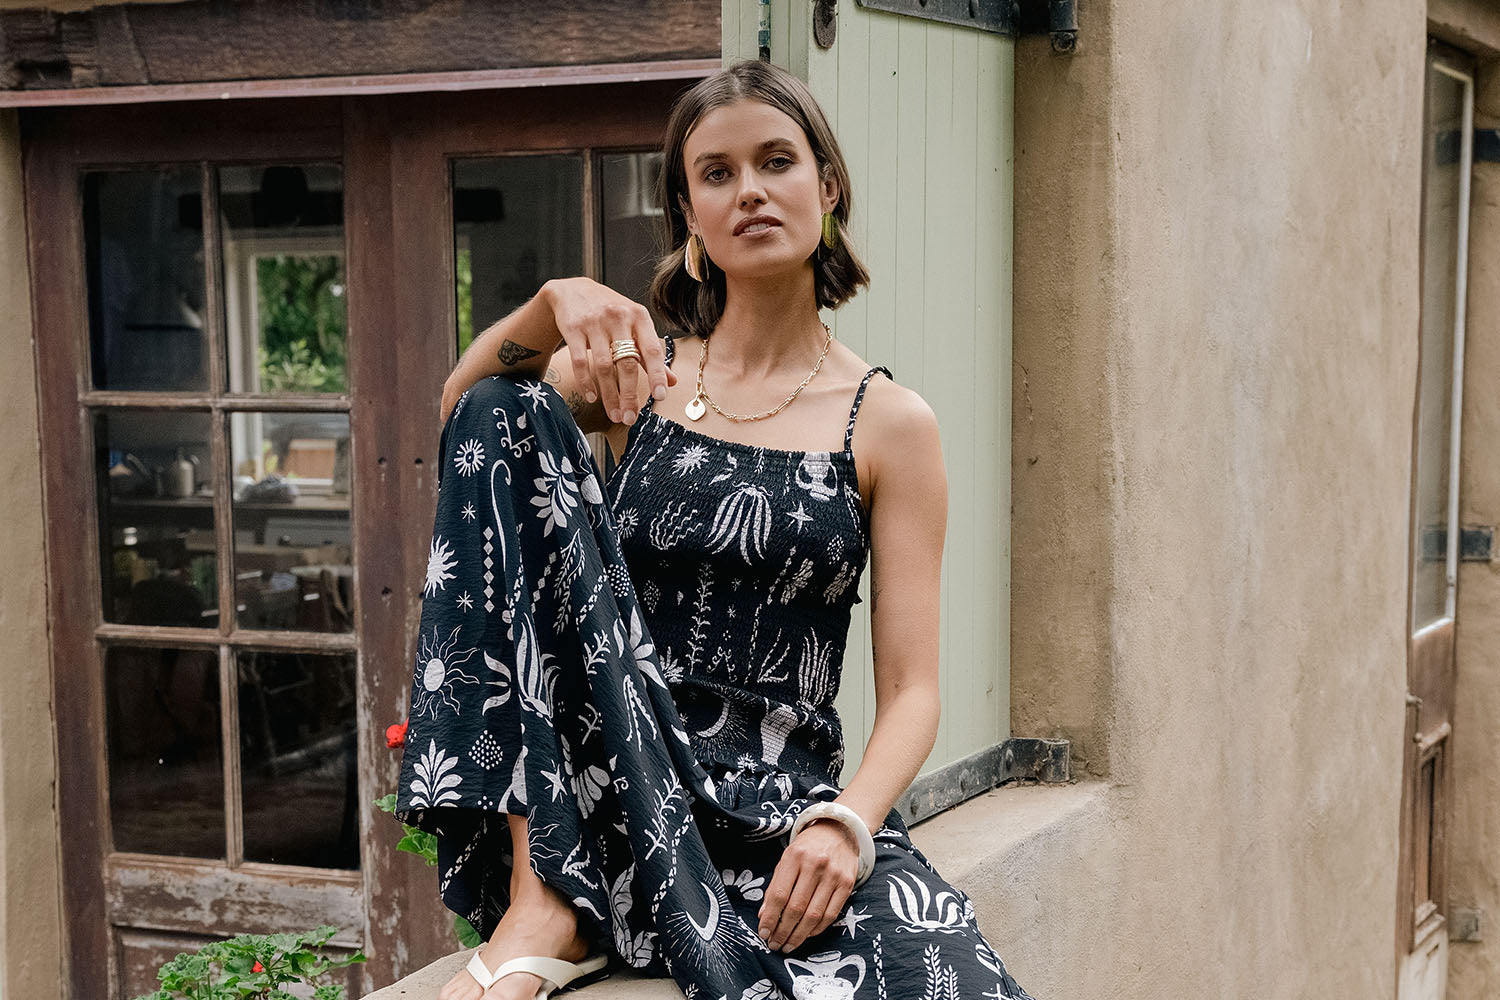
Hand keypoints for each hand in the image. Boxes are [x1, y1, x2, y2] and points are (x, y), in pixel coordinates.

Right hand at [544, 277, 676, 424]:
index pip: (652, 349)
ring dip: (610, 395)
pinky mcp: (573, 328)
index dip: (657, 374)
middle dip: (630, 395)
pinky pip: (580, 361)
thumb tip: (673, 382)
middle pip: (627, 363)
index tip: (661, 397)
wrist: (573, 291)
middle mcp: (618, 317)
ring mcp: (594, 322)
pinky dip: (586, 382)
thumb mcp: (634, 325)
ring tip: (615, 415)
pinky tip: (592, 398)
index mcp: (639, 317)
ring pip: (604, 366)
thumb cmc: (611, 313)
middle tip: (630, 418)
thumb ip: (651, 353)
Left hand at [757, 819, 859, 951]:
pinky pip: (831, 915)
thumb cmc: (807, 848)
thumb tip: (765, 917)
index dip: (770, 918)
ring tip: (788, 945)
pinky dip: (816, 929)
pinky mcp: (847, 884)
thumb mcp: (786, 860)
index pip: (779, 895)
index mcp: (794, 856)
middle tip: (775, 945)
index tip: (764, 933)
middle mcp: (815, 865)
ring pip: (814, 916)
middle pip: (796, 908)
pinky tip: (806, 935)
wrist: (838, 830)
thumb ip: (775, 887)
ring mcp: (833, 875)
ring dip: (799, 935)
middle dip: (783, 931)